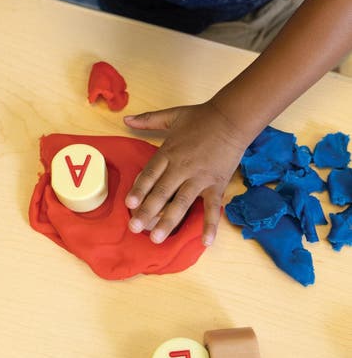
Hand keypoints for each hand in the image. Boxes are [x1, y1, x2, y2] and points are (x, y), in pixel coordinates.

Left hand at [123, 101, 249, 246]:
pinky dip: (210, 225)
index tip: (128, 204)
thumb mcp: (172, 115)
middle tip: (135, 228)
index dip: (139, 189)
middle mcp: (182, 167)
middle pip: (161, 192)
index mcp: (169, 152)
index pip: (150, 174)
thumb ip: (147, 120)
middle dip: (147, 211)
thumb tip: (125, 118)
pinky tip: (206, 242)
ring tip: (156, 238)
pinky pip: (213, 208)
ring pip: (181, 203)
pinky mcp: (217, 184)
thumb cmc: (202, 117)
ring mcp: (200, 178)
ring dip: (168, 221)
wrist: (233, 118)